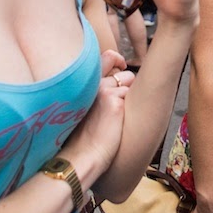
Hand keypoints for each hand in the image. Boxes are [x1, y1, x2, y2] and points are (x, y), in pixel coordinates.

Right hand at [70, 50, 131, 178]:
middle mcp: (92, 82)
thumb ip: (96, 90)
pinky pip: (131, 95)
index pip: (106, 56)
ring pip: (129, 80)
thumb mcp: (85, 107)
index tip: (121, 66)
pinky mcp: (114, 100)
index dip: (116, 60)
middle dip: (126, 78)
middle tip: (122, 96)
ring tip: (116, 115)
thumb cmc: (84, 136)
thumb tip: (119, 78)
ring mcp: (103, 89)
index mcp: (83, 82)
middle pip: (120, 66)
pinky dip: (129, 106)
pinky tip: (118, 121)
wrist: (81, 156)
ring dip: (128, 94)